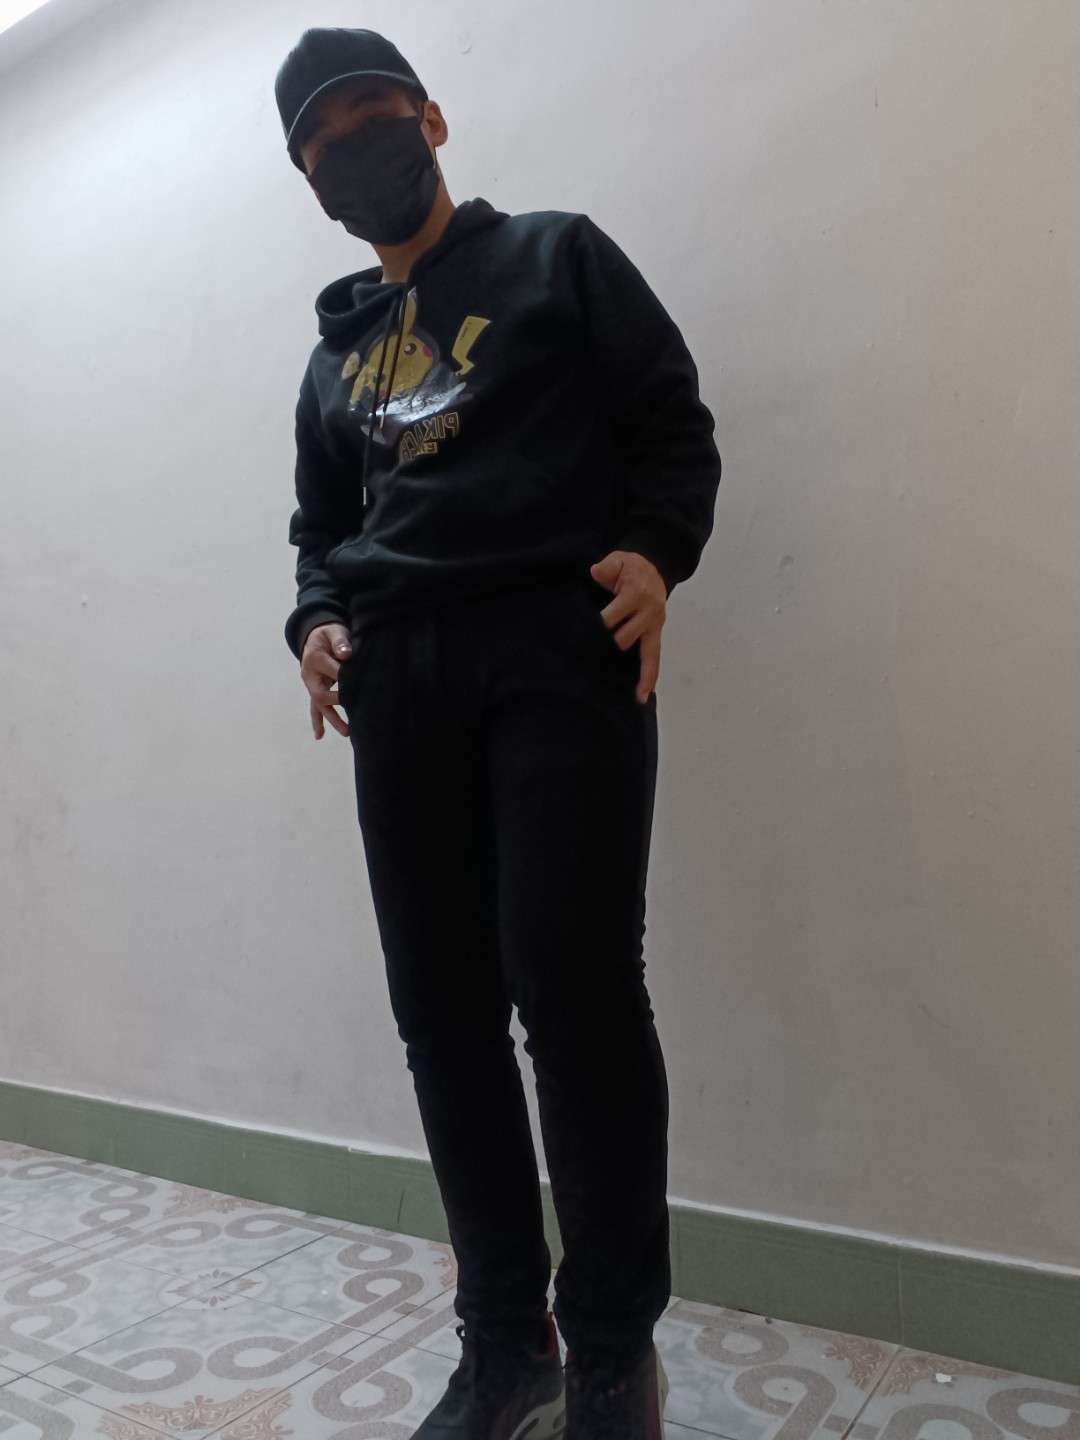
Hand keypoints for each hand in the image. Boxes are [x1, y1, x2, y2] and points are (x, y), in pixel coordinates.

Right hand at [301, 622, 352, 739]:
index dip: (346, 679)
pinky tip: (319, 736)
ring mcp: (311, 685)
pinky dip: (317, 722)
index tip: (364, 684)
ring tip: (347, 733)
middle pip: (322, 693)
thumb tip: (347, 654)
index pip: (332, 672)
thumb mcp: (334, 632)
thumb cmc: (329, 634)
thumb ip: (340, 642)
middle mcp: (310, 674)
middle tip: (356, 706)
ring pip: (320, 705)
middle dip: (339, 701)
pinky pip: (315, 708)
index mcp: (315, 658)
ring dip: (333, 719)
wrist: (315, 637)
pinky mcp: (314, 691)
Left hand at [589, 551, 666, 703]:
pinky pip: (655, 658)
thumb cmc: (629, 566)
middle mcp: (648, 612)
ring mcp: (653, 625)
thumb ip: (607, 567)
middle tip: (587, 659)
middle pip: (624, 638)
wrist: (654, 567)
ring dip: (629, 669)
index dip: (597, 626)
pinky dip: (650, 677)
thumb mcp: (617, 559)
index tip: (582, 635)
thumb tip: (595, 572)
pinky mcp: (656, 634)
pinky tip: (642, 696)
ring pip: (642, 653)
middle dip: (607, 646)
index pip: (613, 616)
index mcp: (636, 593)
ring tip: (621, 693)